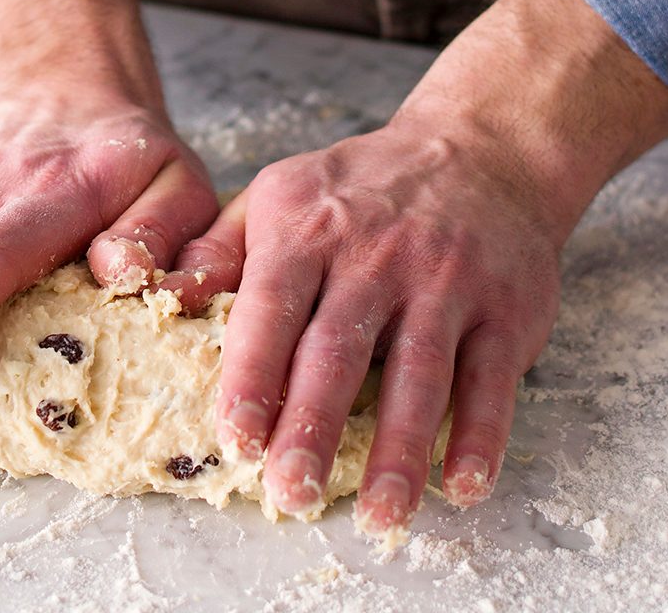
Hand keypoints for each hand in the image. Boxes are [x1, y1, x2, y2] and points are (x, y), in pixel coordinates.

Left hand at [163, 0, 667, 534]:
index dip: (252, 375)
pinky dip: (480, 436)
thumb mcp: (279, 196)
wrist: (481, 150)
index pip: (272, 307)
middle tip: (290, 494)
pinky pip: (491, 380)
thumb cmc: (360, 190)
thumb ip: (220, 251)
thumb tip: (162, 298)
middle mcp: (377, 255)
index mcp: (308, 230)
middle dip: (312, 427)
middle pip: (338, 351)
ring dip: (399, 452)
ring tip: (379, 517)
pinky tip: (461, 486)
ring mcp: (447, 281)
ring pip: (419, 375)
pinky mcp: (506, 307)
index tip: (235, 438)